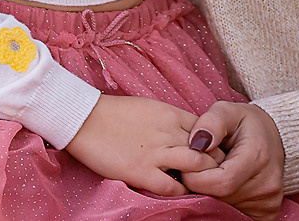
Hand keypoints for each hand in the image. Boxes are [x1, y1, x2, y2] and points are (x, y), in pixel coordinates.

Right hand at [66, 94, 219, 197]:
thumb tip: (181, 133)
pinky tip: (179, 191)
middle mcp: (169, 132)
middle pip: (208, 149)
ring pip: (196, 166)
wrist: (84, 118)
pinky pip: (172, 186)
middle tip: (212, 173)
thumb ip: (168, 120)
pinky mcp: (141, 171)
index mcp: (170, 114)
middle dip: (214, 162)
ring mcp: (156, 152)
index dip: (212, 143)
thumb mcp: (148, 107)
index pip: (207, 128)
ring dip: (201, 177)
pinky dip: (180, 191)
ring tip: (198, 183)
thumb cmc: (112, 112)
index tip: (210, 153)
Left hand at [179, 100, 285, 219]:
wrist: (276, 137)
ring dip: (212, 193)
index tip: (191, 162)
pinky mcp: (267, 213)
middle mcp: (267, 184)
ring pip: (224, 208)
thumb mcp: (227, 111)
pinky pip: (235, 214)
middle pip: (219, 197)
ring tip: (216, 172)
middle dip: (201, 184)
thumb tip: (197, 143)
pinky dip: (224, 202)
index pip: (219, 182)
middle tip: (202, 166)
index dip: (196, 175)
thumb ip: (211, 123)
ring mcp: (269, 202)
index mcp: (257, 157)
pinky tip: (227, 185)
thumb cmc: (246, 124)